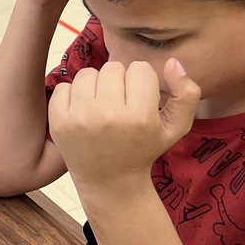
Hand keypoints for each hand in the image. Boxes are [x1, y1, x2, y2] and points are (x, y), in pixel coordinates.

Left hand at [49, 59, 200, 190]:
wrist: (110, 182)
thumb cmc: (144, 149)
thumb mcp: (176, 127)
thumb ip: (186, 94)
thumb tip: (172, 62)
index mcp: (140, 117)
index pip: (139, 69)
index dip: (141, 81)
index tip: (139, 100)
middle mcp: (108, 116)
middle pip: (112, 67)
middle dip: (118, 81)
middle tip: (120, 104)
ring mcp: (80, 118)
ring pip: (87, 73)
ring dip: (95, 85)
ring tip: (101, 106)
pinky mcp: (58, 121)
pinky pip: (64, 86)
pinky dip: (72, 95)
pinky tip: (82, 113)